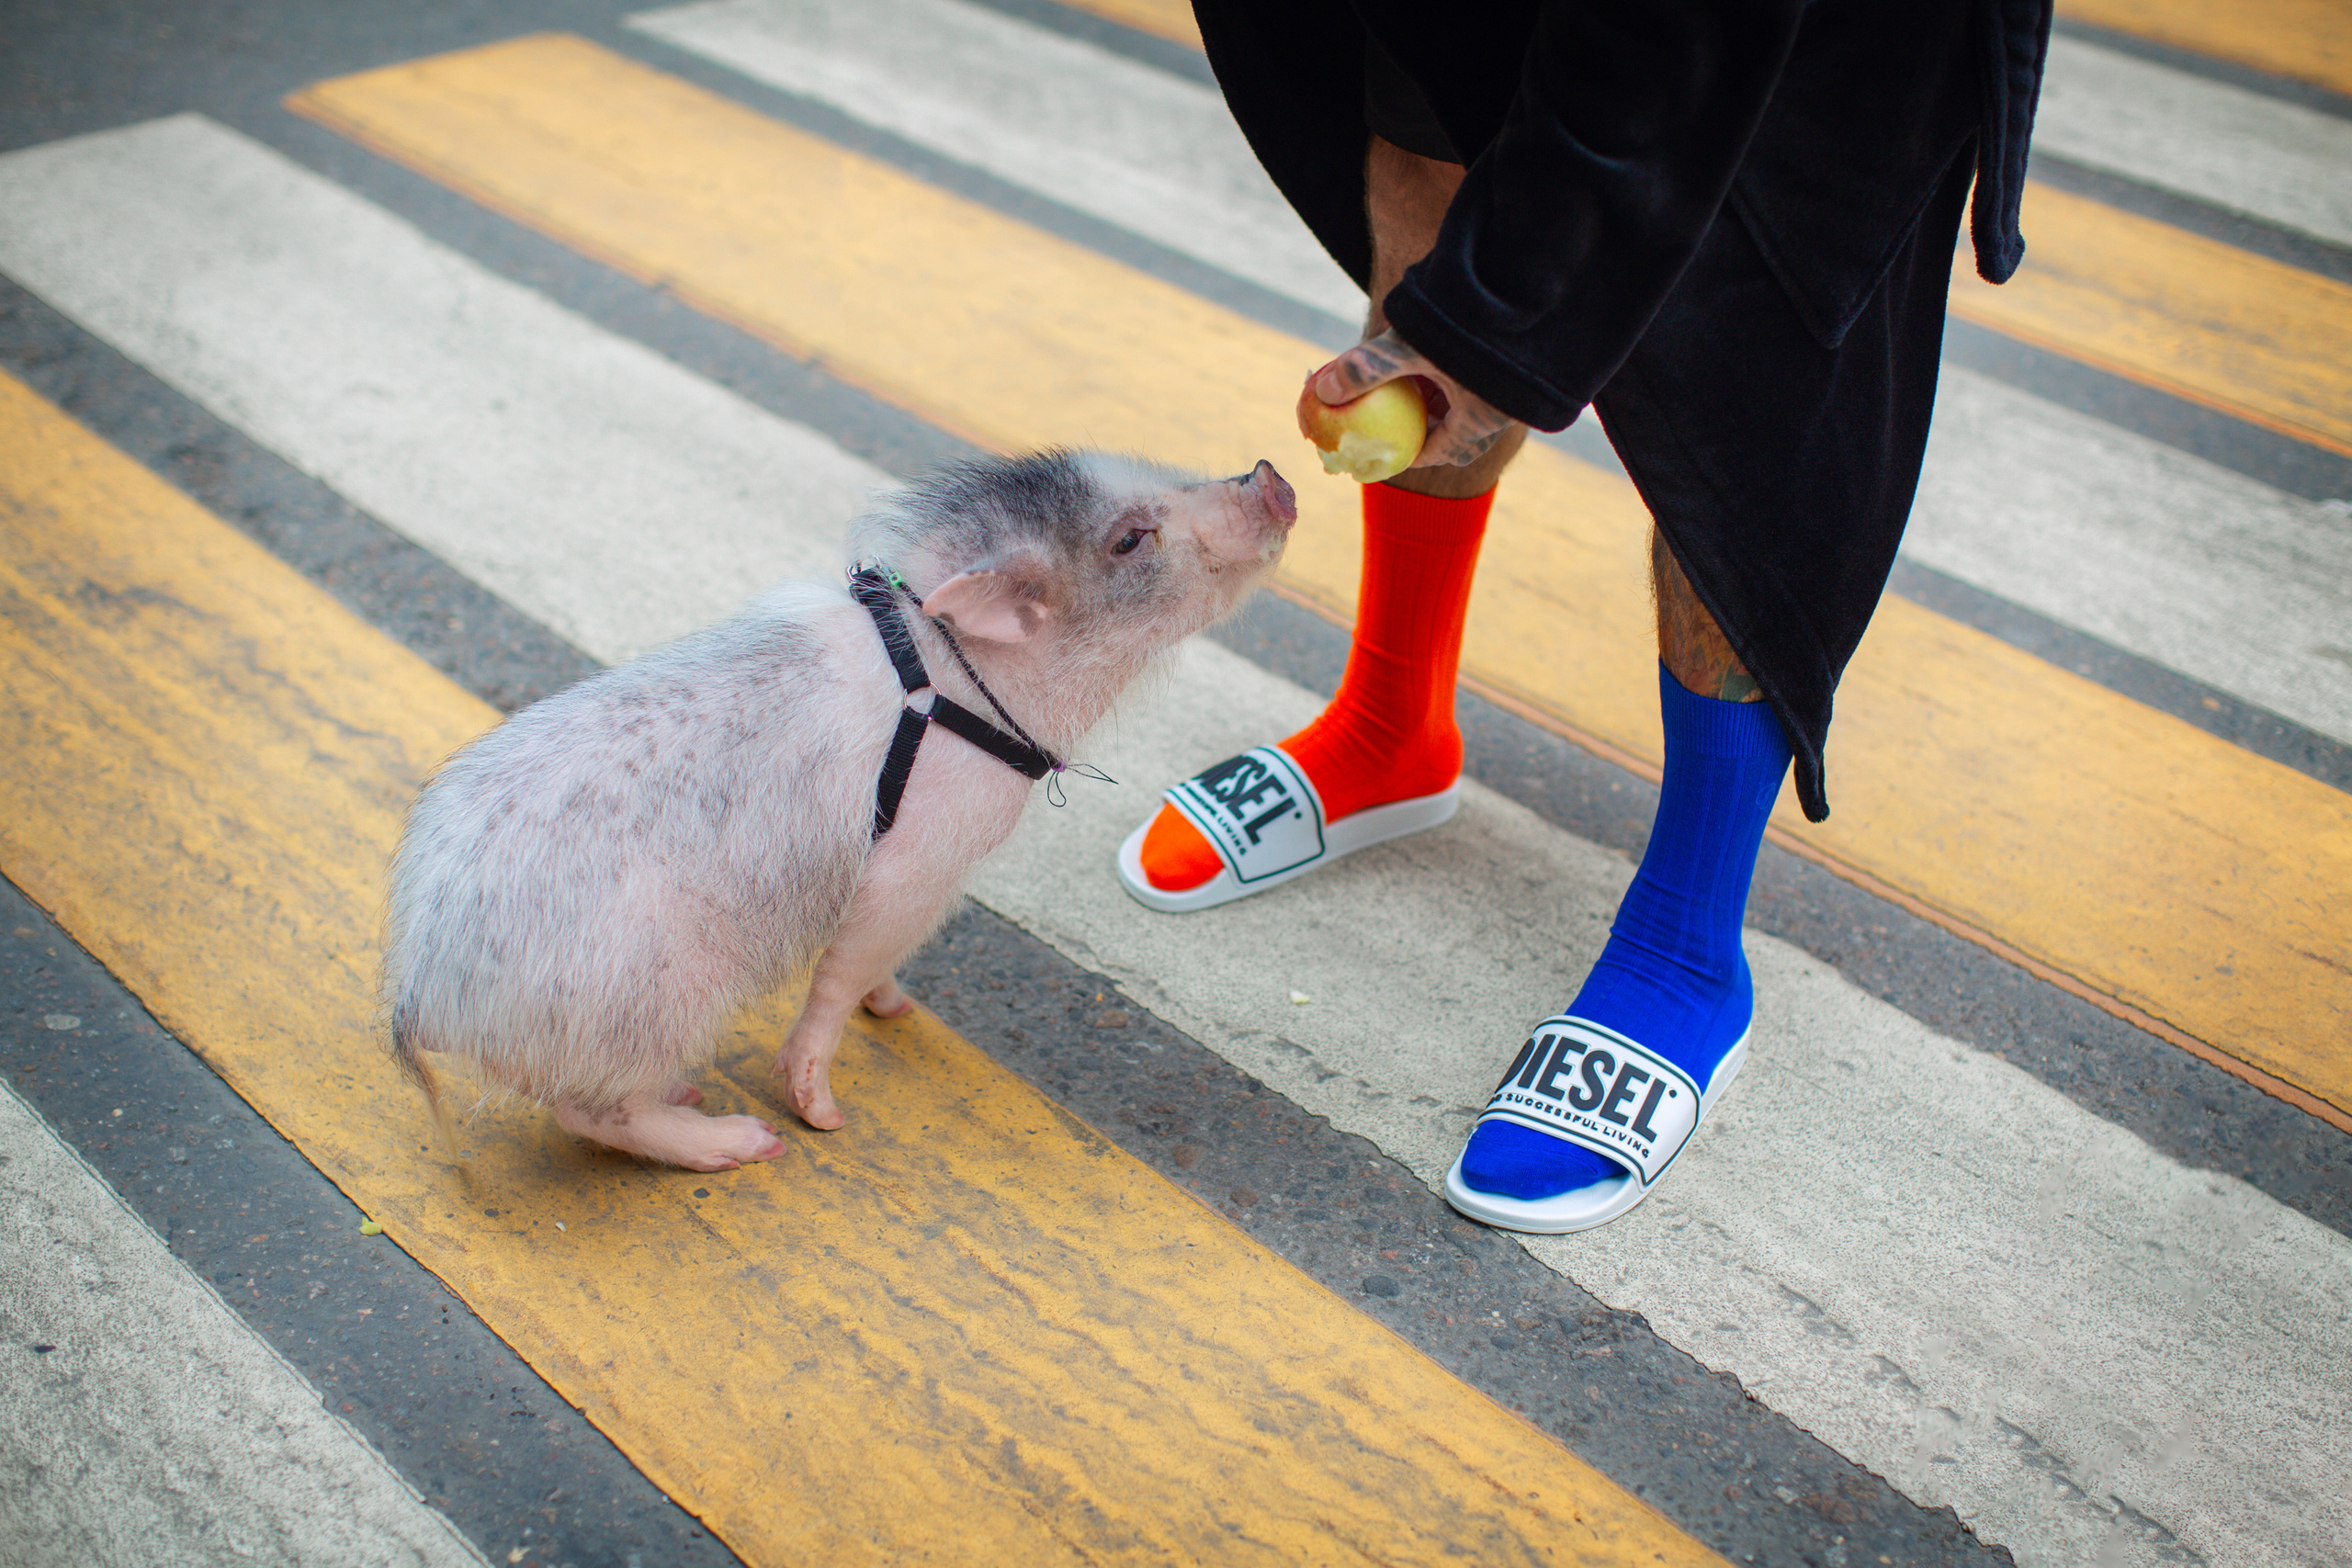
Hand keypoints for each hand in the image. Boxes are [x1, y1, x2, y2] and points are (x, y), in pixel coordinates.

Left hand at [1308, 328, 1518, 469]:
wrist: (1521, 288)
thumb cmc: (1468, 328)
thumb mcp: (1411, 350)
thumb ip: (1368, 369)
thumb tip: (1323, 391)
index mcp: (1481, 419)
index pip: (1442, 452)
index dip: (1411, 456)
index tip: (1386, 452)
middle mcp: (1501, 409)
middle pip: (1461, 437)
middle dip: (1429, 433)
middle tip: (1400, 425)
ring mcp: (1509, 389)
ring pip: (1471, 408)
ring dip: (1442, 404)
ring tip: (1414, 390)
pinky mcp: (1512, 366)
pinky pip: (1479, 383)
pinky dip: (1454, 380)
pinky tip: (1436, 360)